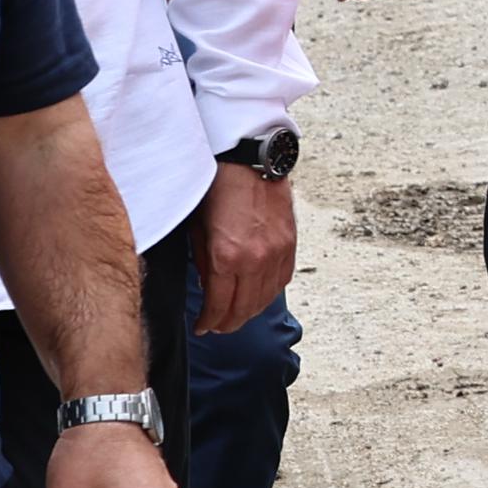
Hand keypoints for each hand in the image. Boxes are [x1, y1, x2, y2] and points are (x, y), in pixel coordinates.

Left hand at [195, 157, 296, 330]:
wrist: (250, 160)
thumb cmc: (218, 187)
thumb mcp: (198, 228)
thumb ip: (204, 262)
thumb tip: (209, 288)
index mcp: (227, 257)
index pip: (219, 306)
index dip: (209, 322)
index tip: (203, 327)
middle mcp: (255, 260)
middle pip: (243, 309)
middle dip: (228, 323)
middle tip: (217, 327)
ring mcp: (276, 253)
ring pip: (265, 299)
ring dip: (249, 312)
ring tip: (237, 315)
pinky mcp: (290, 244)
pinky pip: (281, 281)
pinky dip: (268, 293)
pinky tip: (258, 296)